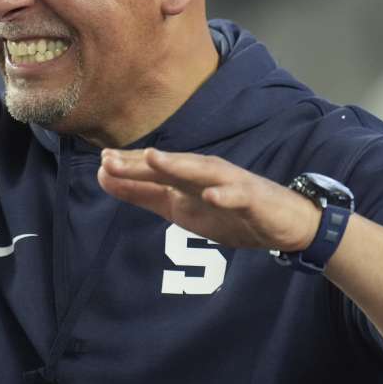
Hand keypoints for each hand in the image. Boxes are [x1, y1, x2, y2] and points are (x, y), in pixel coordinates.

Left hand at [98, 148, 321, 250]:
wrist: (282, 223)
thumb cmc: (228, 211)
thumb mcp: (178, 207)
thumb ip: (142, 194)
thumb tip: (103, 177)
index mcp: (185, 178)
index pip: (154, 170)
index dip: (128, 166)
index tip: (100, 162)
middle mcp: (204, 174)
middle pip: (170, 167)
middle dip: (141, 163)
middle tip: (111, 160)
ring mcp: (229, 184)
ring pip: (201, 172)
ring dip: (178, 165)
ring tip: (153, 160)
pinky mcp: (252, 198)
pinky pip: (237, 195)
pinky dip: (224, 193)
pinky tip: (211, 194)